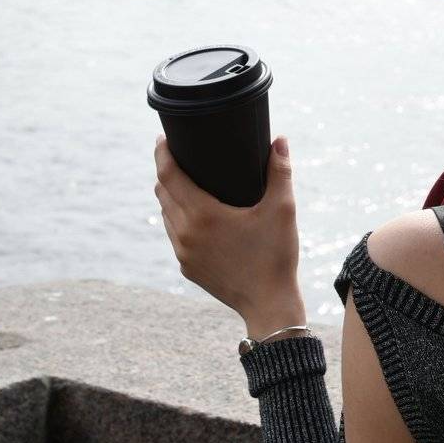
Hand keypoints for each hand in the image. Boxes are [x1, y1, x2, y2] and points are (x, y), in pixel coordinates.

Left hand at [153, 134, 304, 331]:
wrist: (269, 304)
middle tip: (176, 154)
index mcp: (202, 214)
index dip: (161, 153)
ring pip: (166, 214)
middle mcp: (184, 233)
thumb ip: (280, 171)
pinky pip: (174, 235)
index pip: (168, 174)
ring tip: (183, 181)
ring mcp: (183, 253)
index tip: (163, 138)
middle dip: (165, 170)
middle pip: (162, 192)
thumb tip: (280, 139)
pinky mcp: (187, 268)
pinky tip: (192, 215)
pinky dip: (178, 219)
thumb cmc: (275, 255)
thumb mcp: (282, 210)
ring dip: (170, 195)